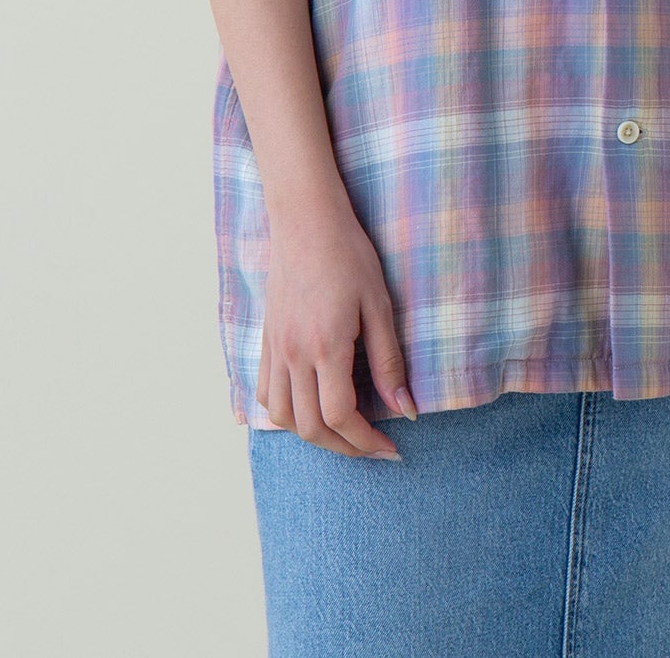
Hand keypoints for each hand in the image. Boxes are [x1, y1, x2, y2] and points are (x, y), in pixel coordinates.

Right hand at [256, 197, 418, 459]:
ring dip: (312, 435)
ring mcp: (274, 348)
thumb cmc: (349, 255)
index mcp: (325, 346)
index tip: (391, 447)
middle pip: (310, 427)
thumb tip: (405, 410)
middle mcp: (293, 354)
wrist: (306, 220)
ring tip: (343, 433)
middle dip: (344, 447)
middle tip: (373, 448)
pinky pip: (265, 393)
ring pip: (282, 417)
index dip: (367, 441)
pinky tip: (308, 408)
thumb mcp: (380, 304)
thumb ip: (389, 361)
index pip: (341, 416)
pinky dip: (285, 414)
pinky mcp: (266, 340)